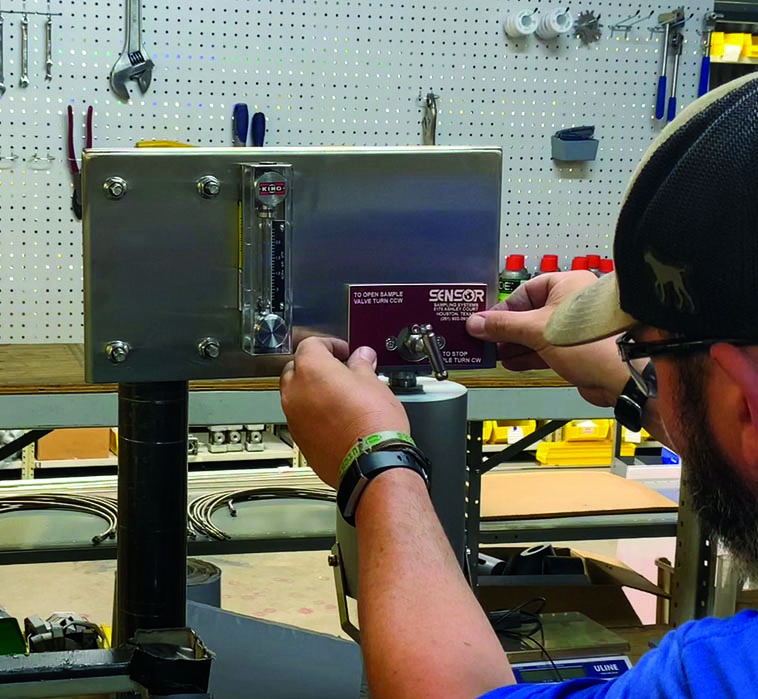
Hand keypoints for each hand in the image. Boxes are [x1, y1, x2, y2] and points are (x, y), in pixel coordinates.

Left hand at [280, 337, 409, 488]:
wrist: (370, 462)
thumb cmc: (372, 423)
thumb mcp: (372, 382)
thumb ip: (361, 365)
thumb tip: (362, 357)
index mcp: (311, 368)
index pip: (311, 344)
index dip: (330, 345)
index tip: (344, 351)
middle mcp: (295, 392)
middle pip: (297, 368)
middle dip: (316, 367)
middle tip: (340, 371)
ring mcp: (294, 417)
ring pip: (296, 395)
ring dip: (312, 391)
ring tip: (339, 396)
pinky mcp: (300, 439)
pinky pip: (301, 418)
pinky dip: (314, 414)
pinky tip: (336, 418)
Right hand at [466, 271, 628, 406]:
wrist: (622, 377)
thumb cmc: (591, 342)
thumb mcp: (537, 330)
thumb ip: (503, 326)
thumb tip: (476, 323)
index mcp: (566, 285)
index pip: (524, 292)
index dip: (502, 308)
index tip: (483, 322)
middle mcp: (571, 303)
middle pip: (528, 313)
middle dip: (506, 329)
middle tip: (484, 339)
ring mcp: (574, 328)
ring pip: (536, 333)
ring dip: (515, 344)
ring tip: (494, 353)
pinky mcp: (576, 351)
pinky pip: (545, 349)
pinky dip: (528, 355)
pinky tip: (511, 362)